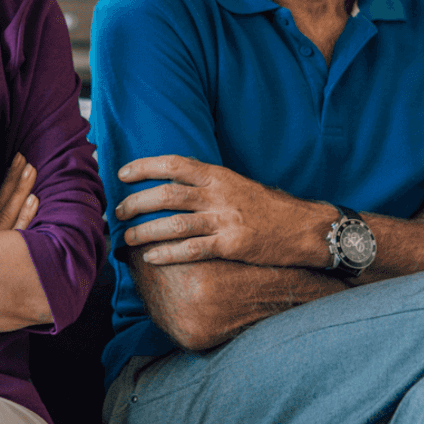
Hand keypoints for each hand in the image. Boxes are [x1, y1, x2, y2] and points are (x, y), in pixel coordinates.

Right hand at [0, 153, 38, 231]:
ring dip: (20, 189)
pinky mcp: (7, 256)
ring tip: (31, 169)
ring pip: (9, 212)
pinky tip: (33, 198)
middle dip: (13, 178)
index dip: (9, 180)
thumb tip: (24, 205)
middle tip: (22, 156)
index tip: (18, 159)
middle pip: (2, 202)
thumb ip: (5, 231)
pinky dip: (25, 215)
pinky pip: (18, 232)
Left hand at [115, 155, 317, 266]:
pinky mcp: (232, 245)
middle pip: (166, 195)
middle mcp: (219, 195)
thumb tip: (174, 185)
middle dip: (136, 203)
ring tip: (127, 238)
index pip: (173, 164)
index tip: (122, 173)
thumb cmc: (269, 207)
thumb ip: (208, 184)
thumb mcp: (238, 185)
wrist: (305, 228)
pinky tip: (151, 258)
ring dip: (145, 231)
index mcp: (219, 176)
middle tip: (118, 212)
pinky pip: (192, 250)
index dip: (144, 167)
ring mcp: (225, 220)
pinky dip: (168, 254)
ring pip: (174, 224)